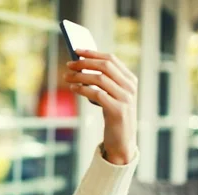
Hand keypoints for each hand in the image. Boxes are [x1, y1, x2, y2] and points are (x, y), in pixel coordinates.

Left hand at [64, 49, 137, 164]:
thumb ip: (102, 82)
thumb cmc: (113, 116)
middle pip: (105, 66)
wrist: (122, 141)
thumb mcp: (110, 96)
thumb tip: (79, 67)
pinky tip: (73, 88)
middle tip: (69, 64)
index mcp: (130, 80)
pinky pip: (97, 94)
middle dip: (84, 63)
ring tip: (66, 77)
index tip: (77, 50)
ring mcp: (126, 98)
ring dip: (80, 76)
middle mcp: (130, 87)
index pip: (111, 59)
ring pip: (100, 79)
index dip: (93, 53)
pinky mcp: (117, 110)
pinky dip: (83, 89)